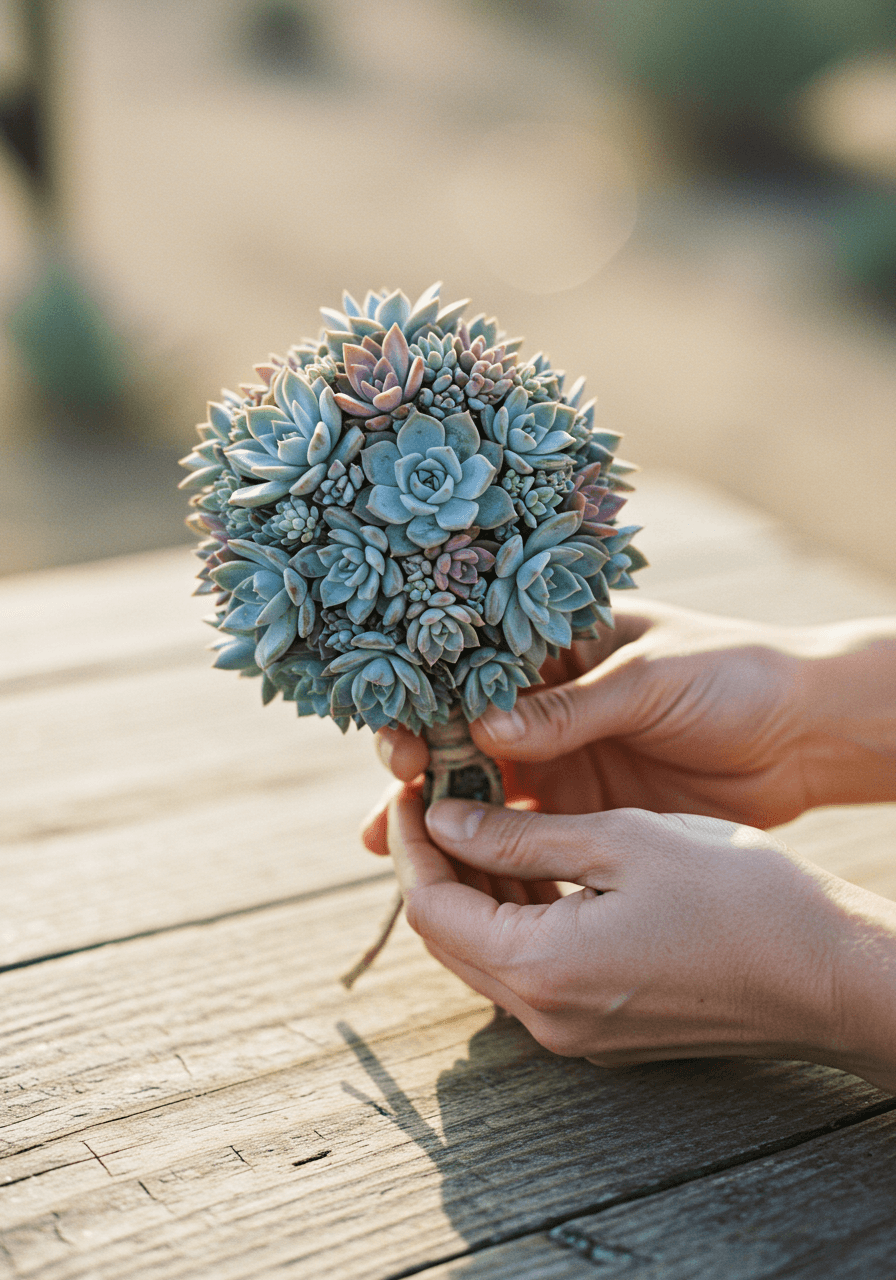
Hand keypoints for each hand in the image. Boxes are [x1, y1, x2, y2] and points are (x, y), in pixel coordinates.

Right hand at [364, 602, 895, 854]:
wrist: (806, 734)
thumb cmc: (734, 676)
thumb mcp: (650, 680)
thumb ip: (571, 709)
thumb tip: (483, 731)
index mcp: (558, 646)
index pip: (474, 668)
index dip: (429, 700)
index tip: (405, 741)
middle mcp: (548, 702)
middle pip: (462, 733)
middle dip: (418, 766)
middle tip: (394, 802)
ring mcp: (564, 756)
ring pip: (481, 786)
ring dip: (436, 812)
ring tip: (387, 844)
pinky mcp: (585, 807)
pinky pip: (522, 829)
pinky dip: (484, 848)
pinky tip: (450, 869)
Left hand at [388, 791, 895, 1092]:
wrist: (829, 972)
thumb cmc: (737, 895)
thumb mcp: (620, 840)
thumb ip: (520, 836)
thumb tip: (444, 822)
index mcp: (541, 971)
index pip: (430, 909)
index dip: (409, 845)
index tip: (412, 789)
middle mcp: (545, 1018)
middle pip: (451, 938)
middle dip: (436, 865)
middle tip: (441, 796)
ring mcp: (575, 1032)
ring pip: (489, 955)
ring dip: (477, 889)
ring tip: (485, 816)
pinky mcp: (604, 1029)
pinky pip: (532, 971)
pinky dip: (518, 917)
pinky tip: (534, 863)